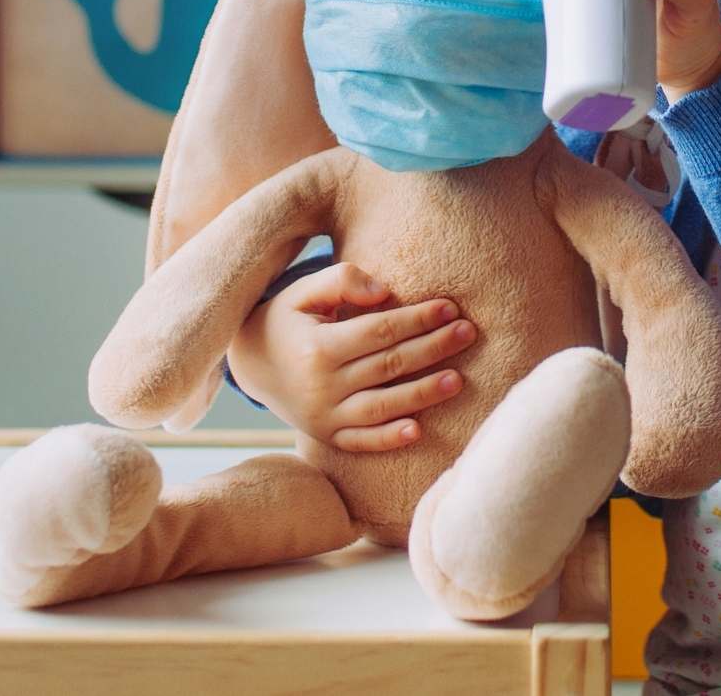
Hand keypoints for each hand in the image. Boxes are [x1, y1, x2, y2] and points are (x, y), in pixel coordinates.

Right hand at [225, 261, 476, 451]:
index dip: (417, 318)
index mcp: (318, 346)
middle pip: (389, 366)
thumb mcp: (303, 292)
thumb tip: (385, 292)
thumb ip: (342, 280)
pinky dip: (389, 439)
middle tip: (468, 333)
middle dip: (433, 348)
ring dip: (423, 394)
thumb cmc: (288, 320)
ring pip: (382, 406)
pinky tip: (418, 431)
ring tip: (459, 379)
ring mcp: (324, 415)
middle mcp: (321, 385)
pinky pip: (362, 441)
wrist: (252, 365)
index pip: (379, 331)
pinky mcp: (327, 436)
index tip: (450, 306)